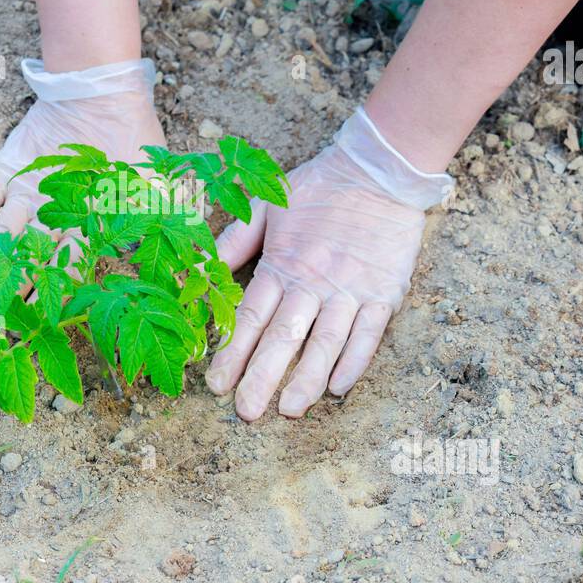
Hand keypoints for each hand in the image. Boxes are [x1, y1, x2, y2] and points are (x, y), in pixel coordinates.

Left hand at [0, 60, 163, 306]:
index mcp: (90, 226)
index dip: (57, 297)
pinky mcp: (6, 172)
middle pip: (30, 263)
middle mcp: (54, 218)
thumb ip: (171, 224)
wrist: (102, 90)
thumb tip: (195, 272)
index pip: (71, 270)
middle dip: (11, 293)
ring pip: (2, 239)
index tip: (42, 327)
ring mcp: (28, 197)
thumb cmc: (133, 137)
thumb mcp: (159, 184)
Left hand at [205, 110, 450, 420]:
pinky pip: (369, 334)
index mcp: (282, 263)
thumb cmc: (317, 189)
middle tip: (245, 412)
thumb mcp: (265, 206)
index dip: (232, 352)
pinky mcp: (384, 292)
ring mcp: (351, 289)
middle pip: (284, 336)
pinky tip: (339, 388)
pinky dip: (355, 362)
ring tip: (289, 410)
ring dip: (308, 378)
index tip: (216, 385)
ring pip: (326, 341)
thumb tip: (198, 270)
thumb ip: (233, 242)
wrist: (377, 170)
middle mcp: (314, 281)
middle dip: (263, 377)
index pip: (251, 316)